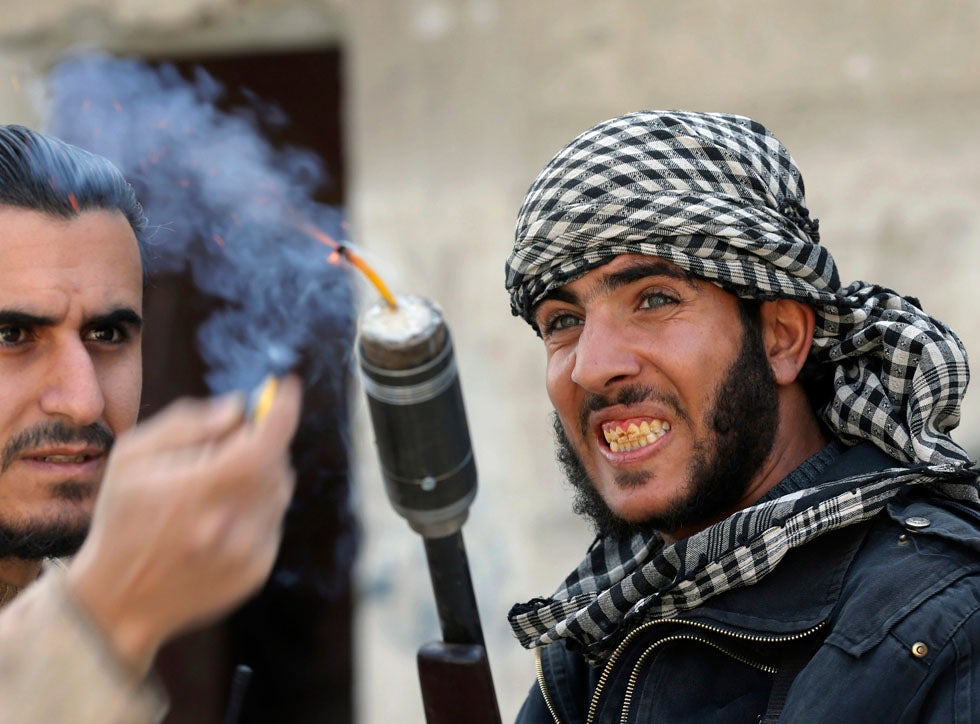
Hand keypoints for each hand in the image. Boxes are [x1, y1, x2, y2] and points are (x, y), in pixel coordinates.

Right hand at [66, 375, 301, 676]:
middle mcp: (229, 525)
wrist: (118, 602)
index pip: (263, 443)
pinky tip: (219, 521)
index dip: (283, 410)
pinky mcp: (257, 571)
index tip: (288, 386)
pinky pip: (274, 521)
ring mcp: (248, 552)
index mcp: (197, 492)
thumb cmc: (121, 522)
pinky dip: (258, 509)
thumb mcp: (132, 459)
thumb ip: (187, 424)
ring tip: (215, 489)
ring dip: (260, 476)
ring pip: (280, 491)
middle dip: (260, 443)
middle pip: (276, 463)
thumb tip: (239, 407)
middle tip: (225, 448)